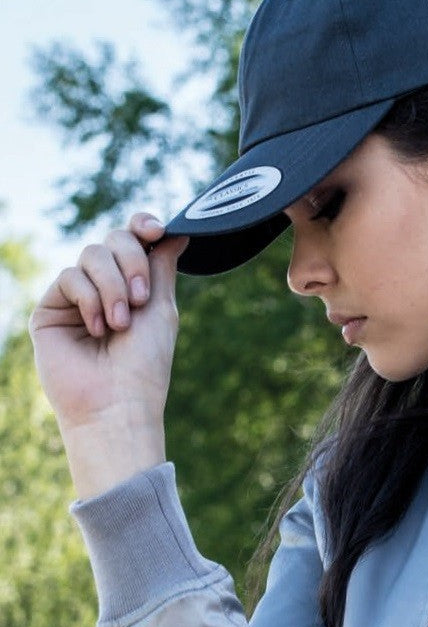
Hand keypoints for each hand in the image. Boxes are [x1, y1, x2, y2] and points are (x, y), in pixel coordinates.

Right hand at [28, 213, 188, 496]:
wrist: (116, 402)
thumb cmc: (145, 361)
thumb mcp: (161, 307)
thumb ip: (162, 266)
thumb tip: (178, 231)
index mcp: (134, 284)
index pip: (133, 239)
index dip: (142, 225)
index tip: (156, 230)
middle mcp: (105, 286)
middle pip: (113, 239)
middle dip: (132, 262)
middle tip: (142, 299)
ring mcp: (76, 297)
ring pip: (91, 254)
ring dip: (113, 286)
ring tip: (121, 323)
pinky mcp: (50, 310)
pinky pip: (69, 276)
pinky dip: (90, 298)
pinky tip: (98, 328)